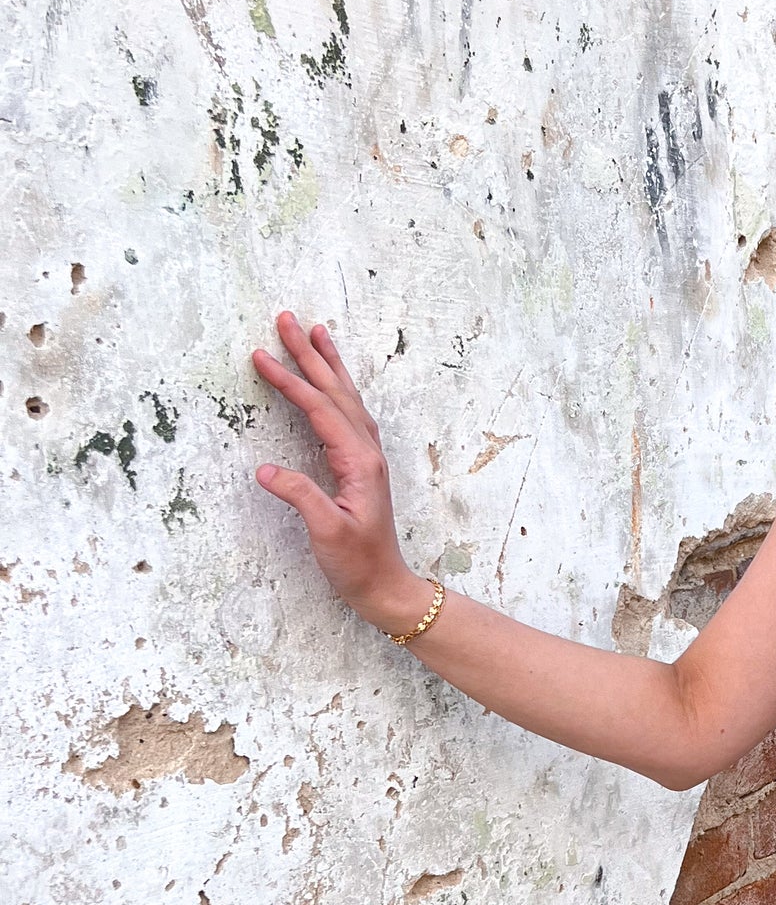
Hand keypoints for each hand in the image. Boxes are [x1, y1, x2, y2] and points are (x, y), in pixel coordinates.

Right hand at [252, 311, 427, 632]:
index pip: (319, 409)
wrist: (386, 586)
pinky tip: (330, 381)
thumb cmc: (357, 564)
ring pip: (345, 398)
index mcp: (359, 462)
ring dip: (328, 364)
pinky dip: (335, 389)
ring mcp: (367, 457)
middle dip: (310, 354)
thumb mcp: (326, 533)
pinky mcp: (361, 467)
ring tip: (314, 332)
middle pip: (336, 391)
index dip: (290, 380)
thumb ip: (300, 497)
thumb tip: (265, 469)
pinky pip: (348, 414)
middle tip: (288, 318)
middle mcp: (367, 452)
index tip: (261, 355)